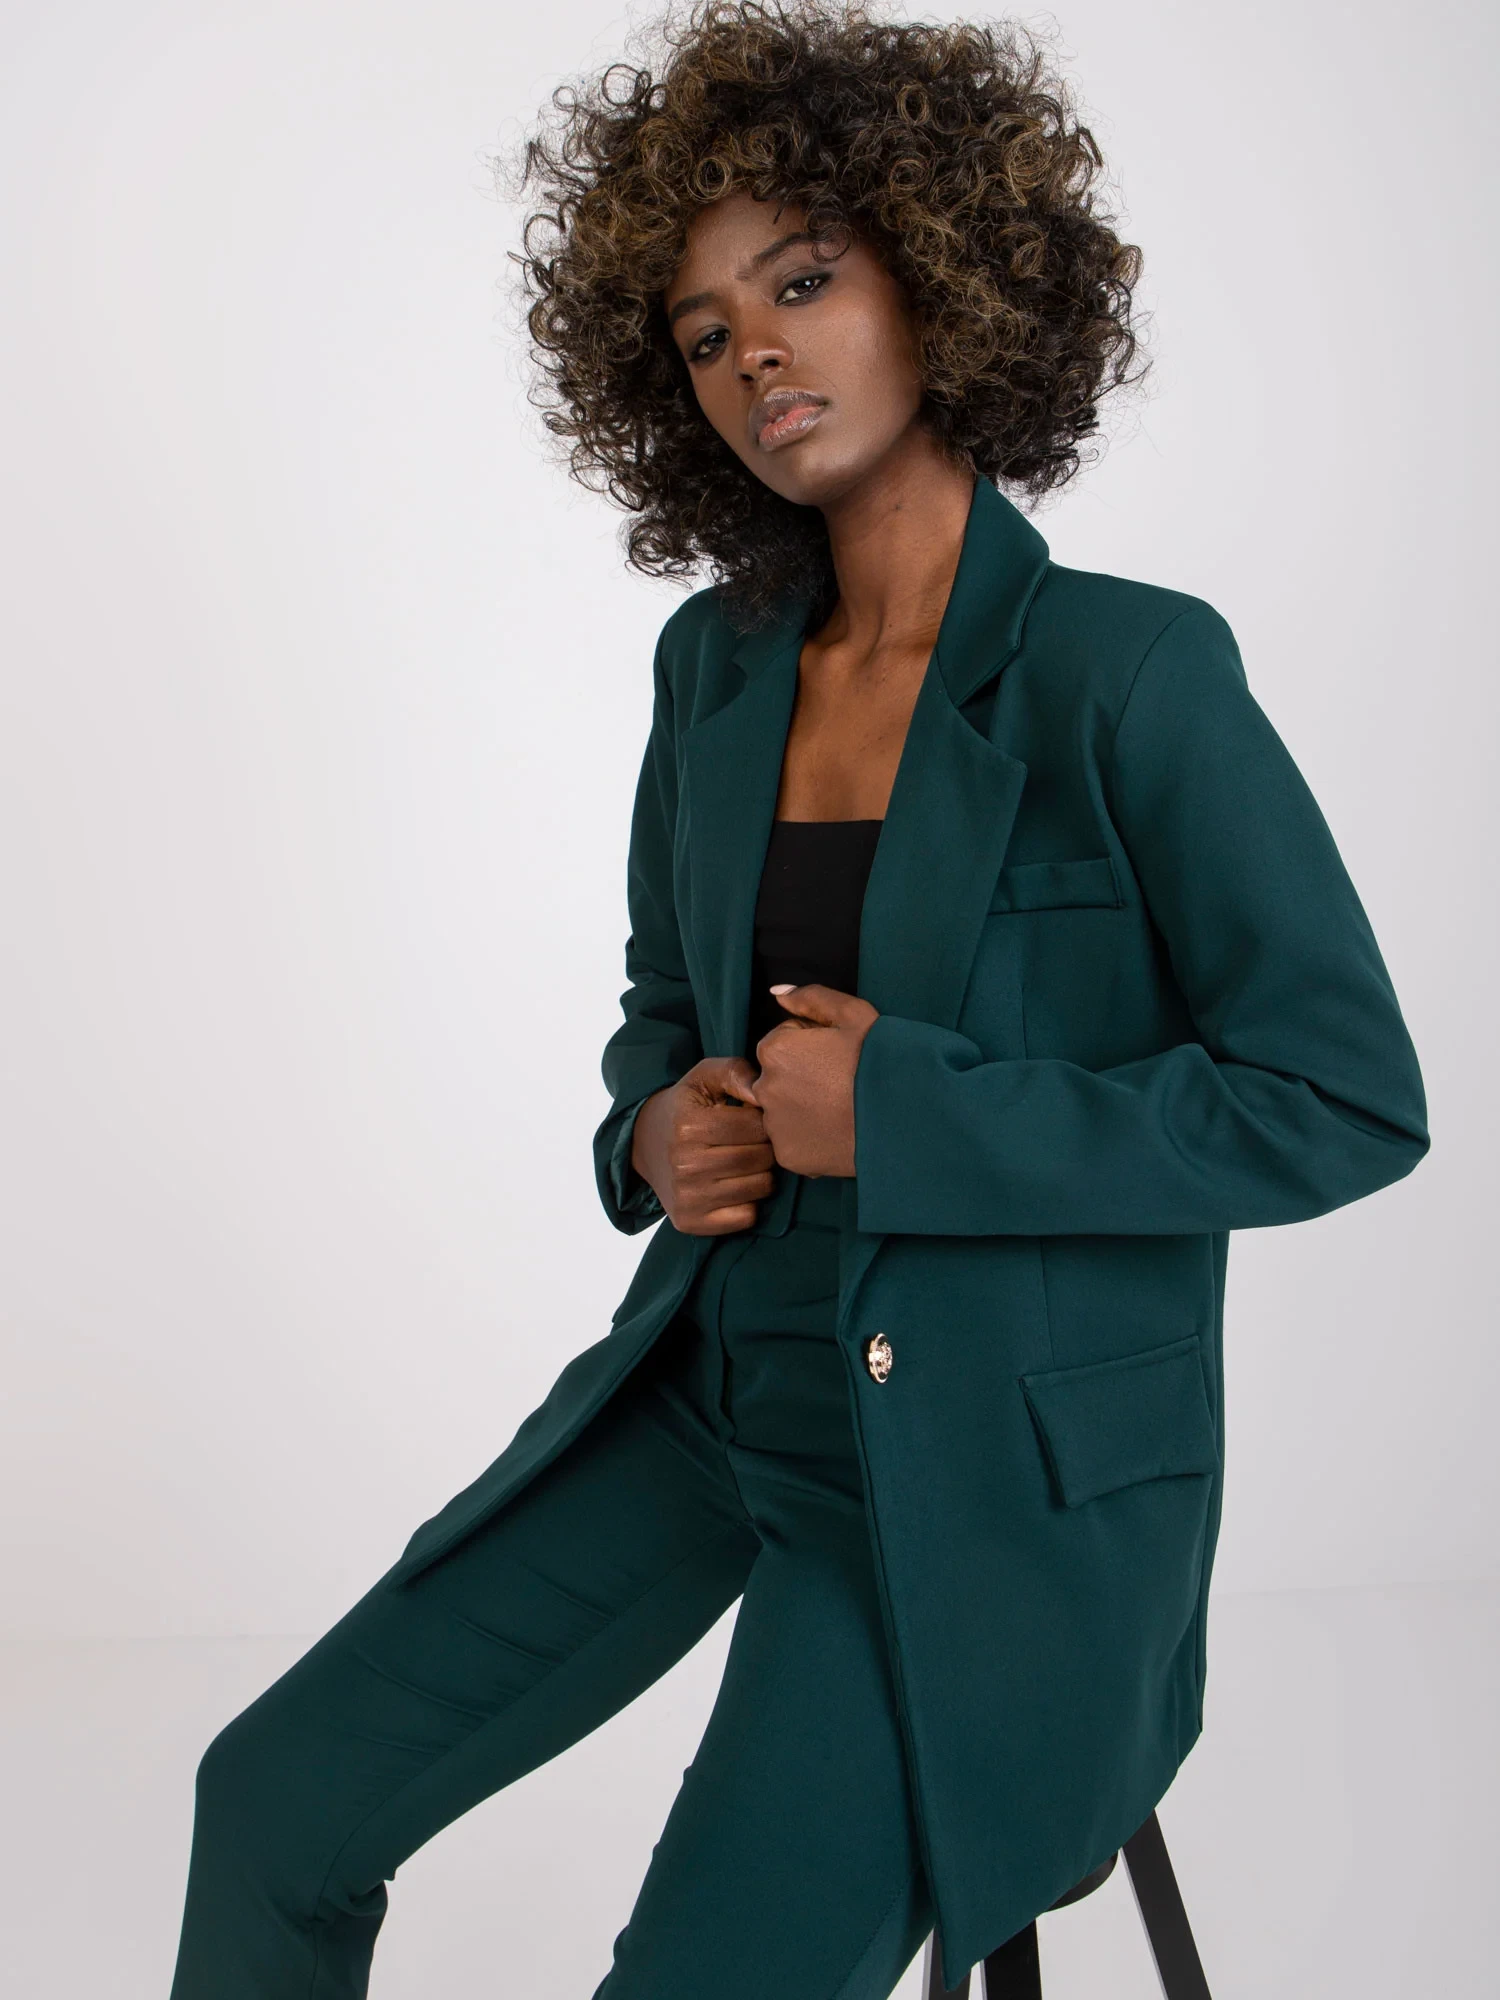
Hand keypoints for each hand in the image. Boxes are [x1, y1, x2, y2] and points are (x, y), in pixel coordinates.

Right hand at [629, 1057, 773, 1235]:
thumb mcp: (703, 1077)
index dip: (763, 1120)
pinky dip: (749, 1202)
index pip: (757, 1126)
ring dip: (761, 1173)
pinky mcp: (691, 1222)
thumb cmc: (684, 1108)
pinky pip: (747, 1217)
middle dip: (765, 1146)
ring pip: (760, 1187)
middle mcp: (686, 1165)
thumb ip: (735, 1071)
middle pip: (762, 1157)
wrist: (643, 1145)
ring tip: (743, 1161)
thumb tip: (761, 1093)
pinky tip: (734, 1186)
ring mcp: (688, 1197)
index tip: (752, 1119)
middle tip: (751, 1142)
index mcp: (689, 1126)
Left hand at [747, 984, 879, 1177]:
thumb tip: (777, 994)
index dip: (811, 1045)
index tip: (838, 1055)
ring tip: (839, 1108)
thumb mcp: (854, 1014)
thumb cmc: (882, 1061)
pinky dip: (809, 1137)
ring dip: (801, 1108)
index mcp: (775, 1049)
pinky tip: (836, 1130)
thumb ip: (810, 998)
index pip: (782, 1040)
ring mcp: (775, 1126)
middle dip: (799, 1076)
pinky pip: (792, 1142)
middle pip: (776, 1076)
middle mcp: (764, 1088)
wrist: (906, 1116)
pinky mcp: (788, 1156)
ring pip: (781, 1111)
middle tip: (838, 1083)